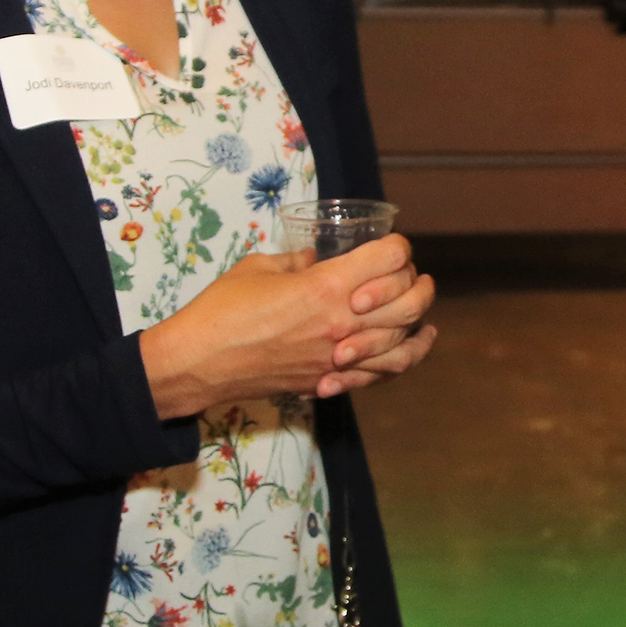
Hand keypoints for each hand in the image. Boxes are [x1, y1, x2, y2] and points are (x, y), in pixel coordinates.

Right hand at [139, 237, 439, 416]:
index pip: (390, 259)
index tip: (392, 245)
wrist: (198, 363)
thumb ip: (295, 262)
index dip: (398, 246)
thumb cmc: (221, 309)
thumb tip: (313, 261)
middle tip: (416, 277)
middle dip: (419, 284)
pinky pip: (379, 375)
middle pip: (408, 302)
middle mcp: (341, 323)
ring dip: (420, 326)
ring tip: (427, 316)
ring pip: (403, 344)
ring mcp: (338, 357)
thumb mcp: (259, 267)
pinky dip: (401, 361)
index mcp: (325, 285)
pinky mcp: (328, 381)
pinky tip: (409, 350)